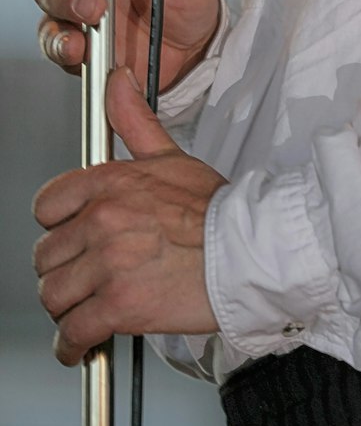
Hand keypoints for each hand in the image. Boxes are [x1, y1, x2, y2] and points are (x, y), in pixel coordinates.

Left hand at [33, 67, 225, 365]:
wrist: (248, 253)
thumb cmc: (217, 211)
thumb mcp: (172, 157)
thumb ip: (134, 121)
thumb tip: (117, 81)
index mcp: (111, 183)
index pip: (47, 204)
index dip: (58, 226)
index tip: (70, 238)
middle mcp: (103, 220)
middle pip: (46, 255)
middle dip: (63, 271)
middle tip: (84, 279)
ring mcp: (107, 264)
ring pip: (53, 294)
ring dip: (65, 308)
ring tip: (83, 309)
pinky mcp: (117, 305)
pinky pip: (72, 332)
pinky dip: (72, 345)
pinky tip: (82, 344)